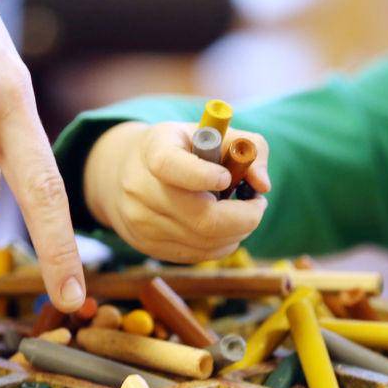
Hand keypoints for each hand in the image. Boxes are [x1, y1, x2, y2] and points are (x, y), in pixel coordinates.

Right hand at [83, 121, 270, 263]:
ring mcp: (141, 221)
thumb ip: (249, 146)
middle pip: (200, 218)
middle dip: (244, 217)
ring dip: (238, 232)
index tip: (227, 177)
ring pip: (204, 241)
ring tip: (243, 213)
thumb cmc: (182, 149)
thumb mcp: (212, 133)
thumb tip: (262, 185)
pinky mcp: (147, 245)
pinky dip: (223, 244)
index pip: (170, 166)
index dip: (202, 176)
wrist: (125, 172)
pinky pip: (198, 254)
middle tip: (257, 205)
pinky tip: (226, 227)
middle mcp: (140, 187)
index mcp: (154, 149)